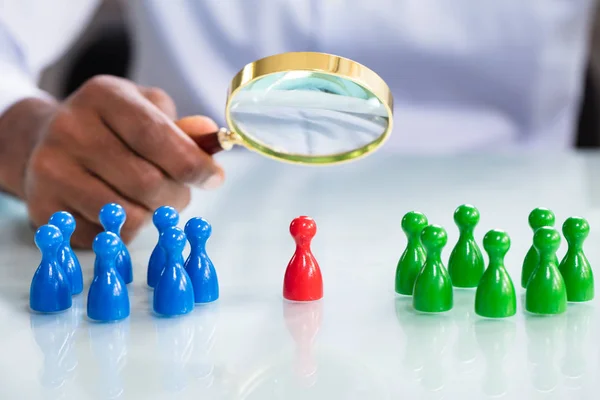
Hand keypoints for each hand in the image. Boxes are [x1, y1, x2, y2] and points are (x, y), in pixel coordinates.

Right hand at [0, 75, 223, 247]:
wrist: (43, 140)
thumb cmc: (111, 127)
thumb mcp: (147, 110)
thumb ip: (182, 128)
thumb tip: (210, 136)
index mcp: (103, 96)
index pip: (155, 136)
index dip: (192, 164)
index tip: (213, 178)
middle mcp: (70, 129)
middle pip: (147, 183)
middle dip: (177, 195)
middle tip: (180, 192)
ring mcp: (50, 170)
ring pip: (129, 217)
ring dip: (154, 216)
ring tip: (151, 201)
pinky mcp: (43, 207)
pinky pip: (106, 238)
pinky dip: (125, 231)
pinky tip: (119, 210)